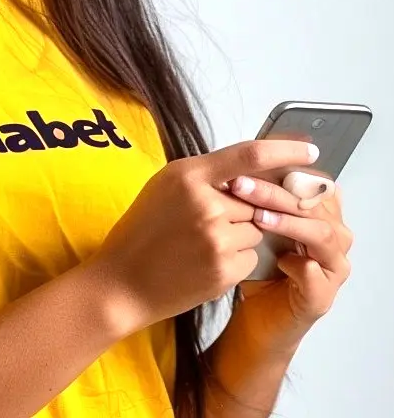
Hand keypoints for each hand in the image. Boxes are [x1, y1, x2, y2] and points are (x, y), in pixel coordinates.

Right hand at [87, 138, 318, 337]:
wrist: (122, 282)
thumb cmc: (143, 230)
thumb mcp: (166, 186)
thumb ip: (207, 175)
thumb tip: (252, 169)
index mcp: (189, 174)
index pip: (250, 155)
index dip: (286, 151)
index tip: (310, 152)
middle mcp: (206, 203)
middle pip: (256, 197)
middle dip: (247, 207)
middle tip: (213, 220)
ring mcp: (217, 238)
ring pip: (256, 228)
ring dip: (241, 234)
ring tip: (202, 243)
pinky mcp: (225, 270)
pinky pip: (252, 256)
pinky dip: (237, 259)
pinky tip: (206, 262)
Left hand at [227, 174, 352, 352]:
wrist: (256, 312)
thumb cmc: (255, 261)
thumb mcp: (253, 220)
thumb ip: (255, 194)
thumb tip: (235, 161)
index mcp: (319, 210)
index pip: (309, 180)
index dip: (280, 168)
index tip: (244, 163)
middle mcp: (334, 234)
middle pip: (312, 202)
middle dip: (275, 191)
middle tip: (241, 184)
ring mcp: (332, 266)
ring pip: (321, 233)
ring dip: (288, 222)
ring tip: (258, 217)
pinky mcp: (323, 296)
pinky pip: (317, 276)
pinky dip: (300, 266)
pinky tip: (281, 260)